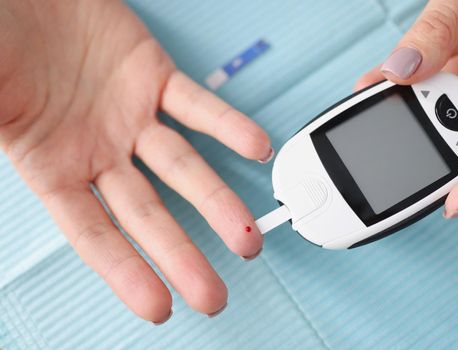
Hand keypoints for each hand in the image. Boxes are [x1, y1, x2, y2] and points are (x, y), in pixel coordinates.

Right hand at [0, 1, 271, 322]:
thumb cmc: (2, 41)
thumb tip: (5, 156)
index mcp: (53, 167)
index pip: (95, 234)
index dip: (126, 272)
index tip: (159, 307)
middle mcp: (99, 150)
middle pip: (149, 214)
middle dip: (182, 255)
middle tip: (213, 295)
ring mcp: (131, 116)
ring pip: (183, 167)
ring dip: (217, 202)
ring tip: (248, 238)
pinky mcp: (155, 77)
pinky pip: (197, 106)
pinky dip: (228, 126)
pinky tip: (256, 147)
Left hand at [355, 0, 457, 217]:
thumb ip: (446, 23)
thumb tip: (398, 72)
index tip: (456, 202)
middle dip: (438, 146)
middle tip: (396, 159)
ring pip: (457, 101)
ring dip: (414, 109)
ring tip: (377, 111)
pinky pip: (444, 72)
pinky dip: (414, 79)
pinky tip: (384, 82)